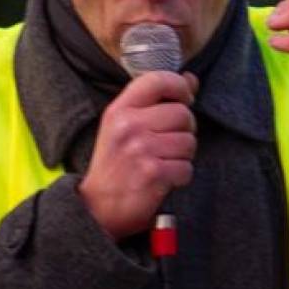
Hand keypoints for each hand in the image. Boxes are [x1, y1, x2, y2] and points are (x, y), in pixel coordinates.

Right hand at [79, 71, 198, 239]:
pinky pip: (186, 168)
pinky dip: (180, 177)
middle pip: (182, 114)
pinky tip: (163, 180)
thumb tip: (191, 79)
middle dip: (184, 131)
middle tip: (168, 144)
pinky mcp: (154, 174)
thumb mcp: (124, 127)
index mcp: (120, 110)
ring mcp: (141, 150)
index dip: (180, 86)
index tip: (185, 98)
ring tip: (163, 163)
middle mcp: (129, 126)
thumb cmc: (114, 167)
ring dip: (183, 157)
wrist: (97, 209)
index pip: (158, 80)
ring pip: (189, 142)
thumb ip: (156, 102)